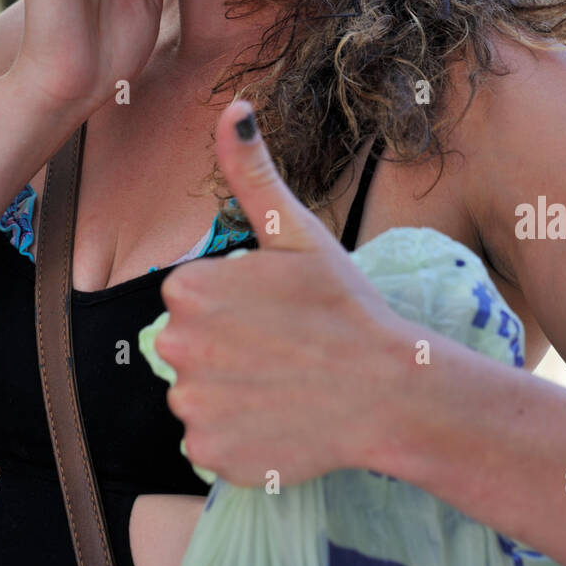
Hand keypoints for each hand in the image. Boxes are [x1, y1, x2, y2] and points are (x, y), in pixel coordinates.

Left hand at [156, 100, 406, 486]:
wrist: (390, 391)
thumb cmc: (345, 306)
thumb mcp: (297, 233)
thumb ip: (252, 173)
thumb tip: (234, 109)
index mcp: (189, 290)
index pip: (189, 294)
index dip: (233, 300)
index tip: (274, 308)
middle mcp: (176, 349)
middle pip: (187, 344)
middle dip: (225, 344)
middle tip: (283, 345)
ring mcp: (191, 408)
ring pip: (197, 392)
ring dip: (230, 391)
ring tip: (284, 382)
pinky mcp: (210, 456)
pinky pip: (209, 440)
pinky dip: (237, 435)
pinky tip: (279, 418)